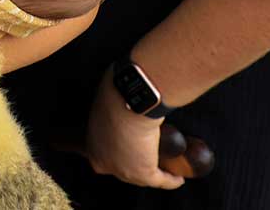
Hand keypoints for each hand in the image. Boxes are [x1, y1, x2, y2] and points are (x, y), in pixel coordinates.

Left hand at [83, 69, 184, 189]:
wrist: (129, 98)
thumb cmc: (117, 90)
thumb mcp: (107, 96)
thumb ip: (110, 100)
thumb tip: (119, 90)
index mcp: (91, 141)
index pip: (101, 154)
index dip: (115, 152)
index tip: (129, 149)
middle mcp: (102, 159)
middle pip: (120, 168)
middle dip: (133, 164)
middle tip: (150, 159)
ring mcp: (120, 169)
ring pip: (140, 176)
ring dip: (154, 174)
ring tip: (167, 172)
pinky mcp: (142, 172)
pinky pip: (159, 180)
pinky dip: (171, 180)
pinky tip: (179, 178)